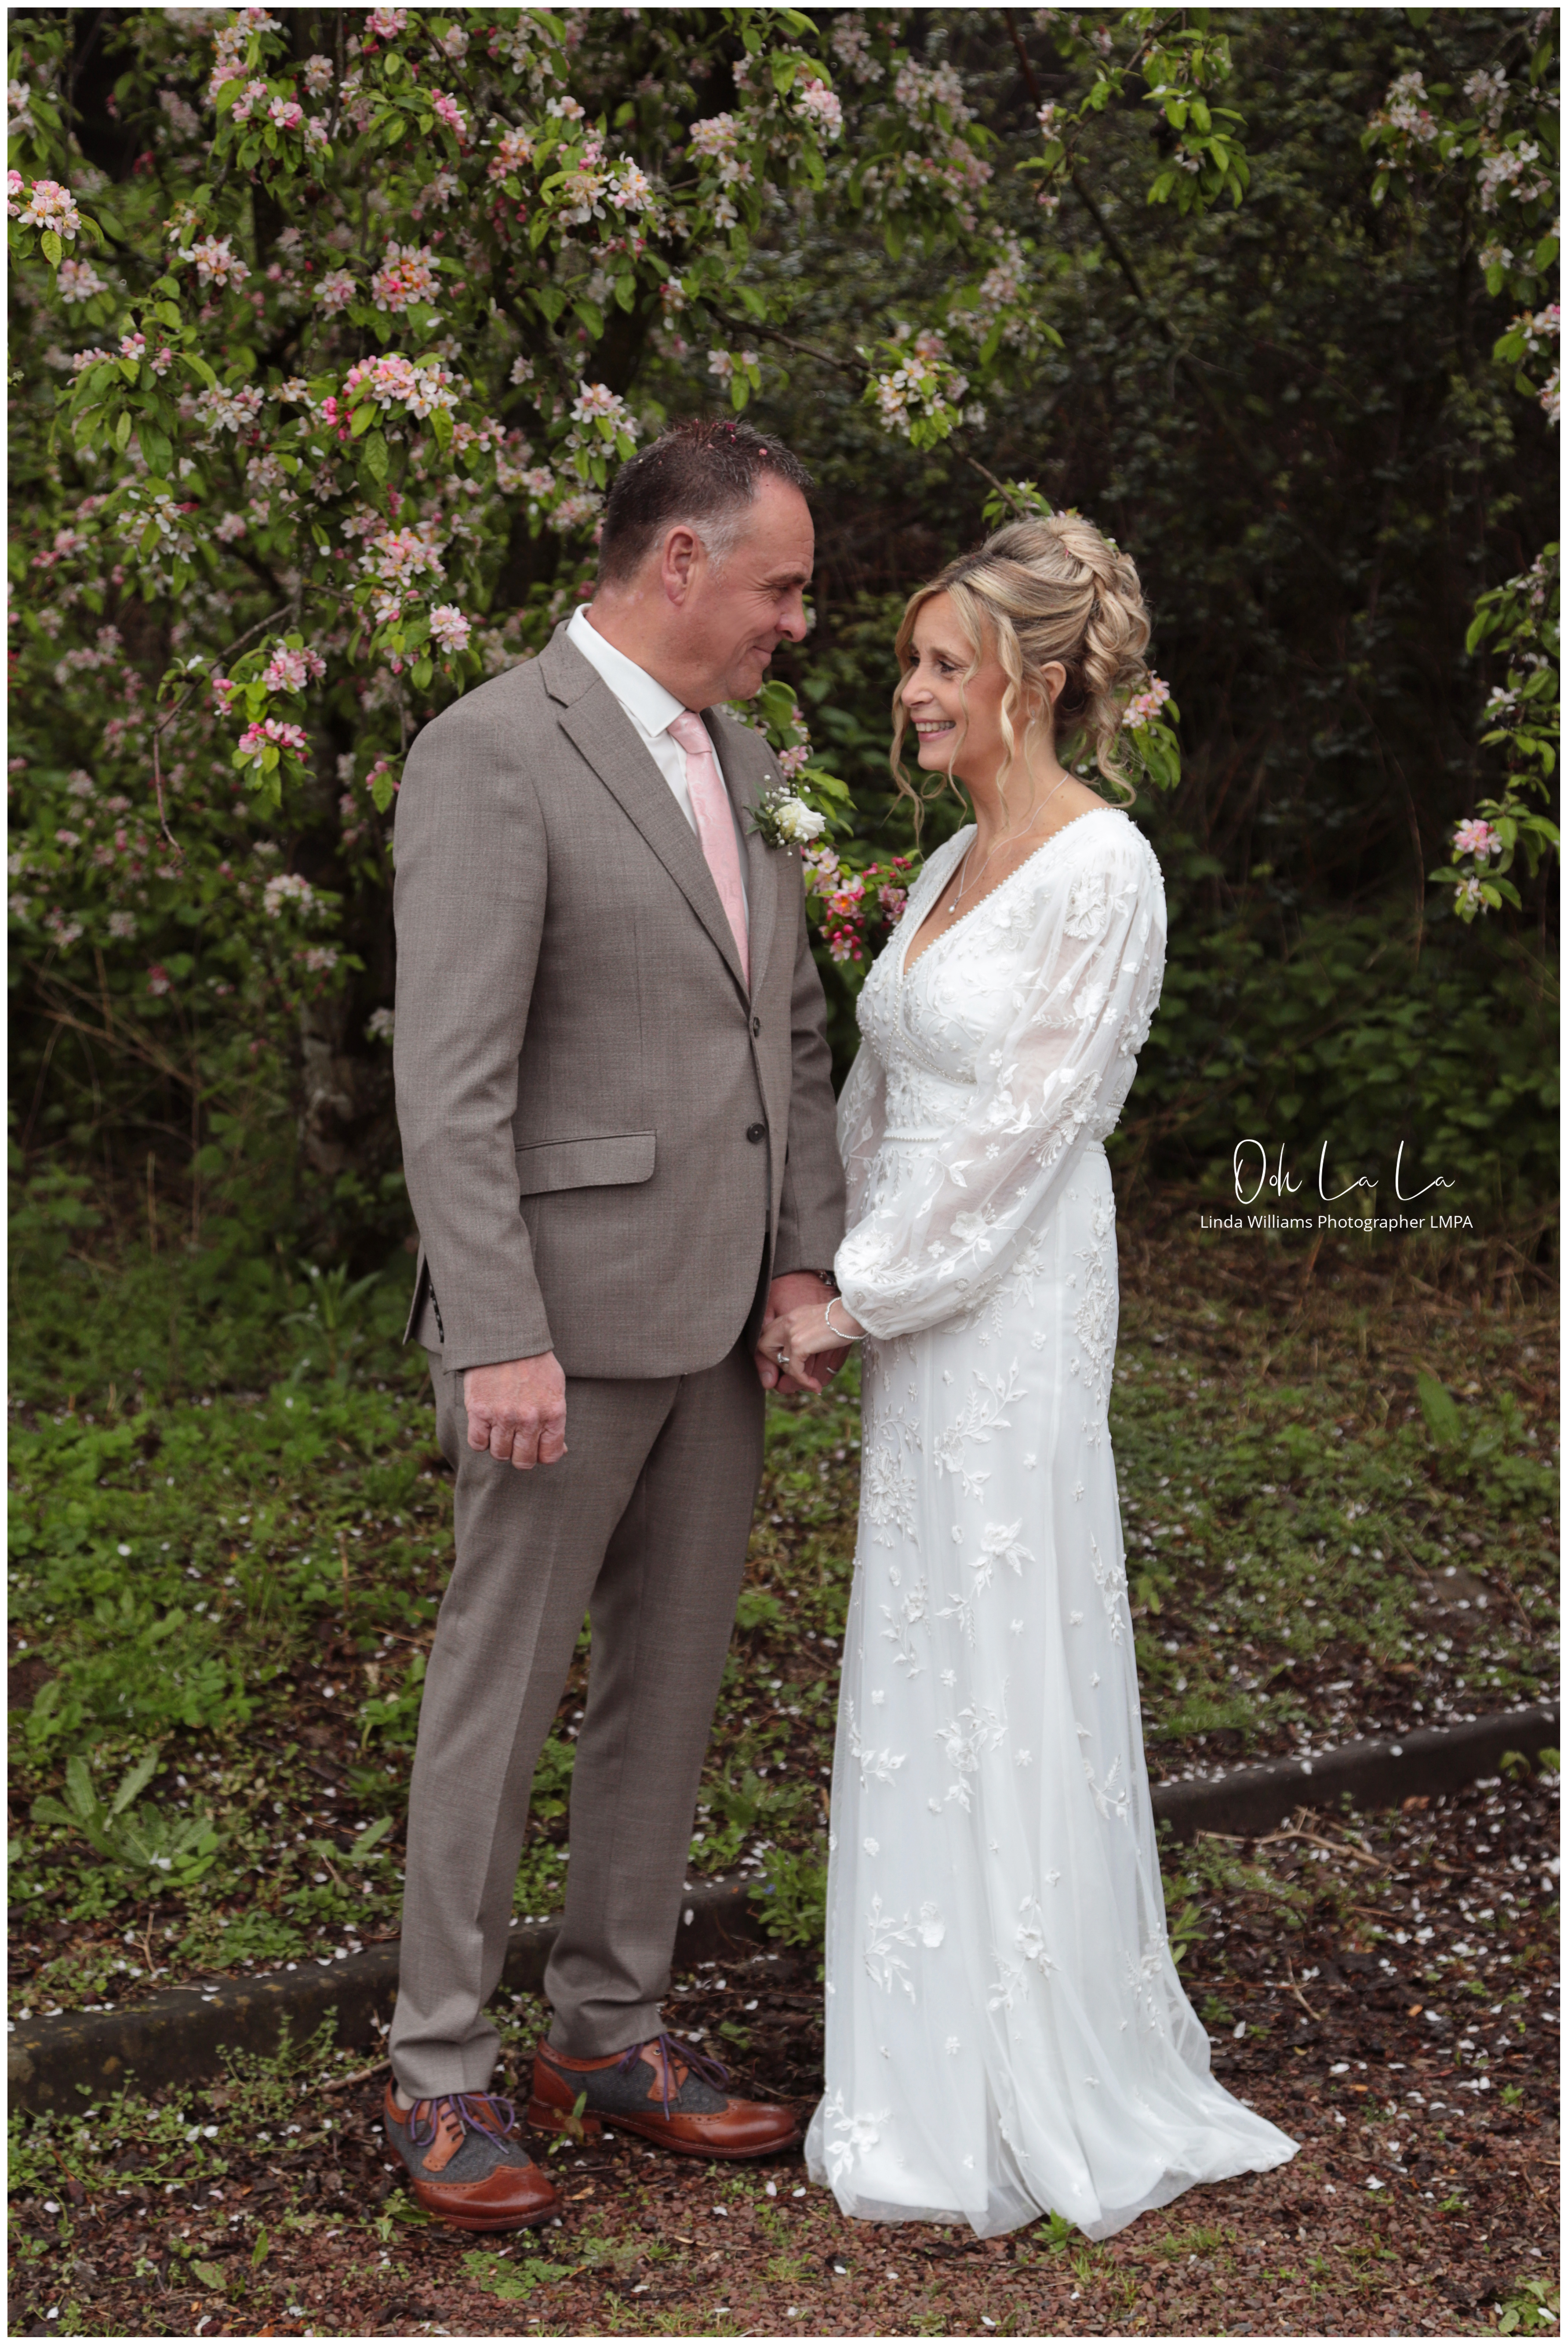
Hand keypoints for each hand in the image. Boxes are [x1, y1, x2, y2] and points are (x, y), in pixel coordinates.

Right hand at [463, 1353, 566, 1467]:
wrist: (506, 1337)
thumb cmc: (533, 1362)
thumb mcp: (555, 1388)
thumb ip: (556, 1421)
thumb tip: (559, 1450)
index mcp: (553, 1413)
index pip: (549, 1456)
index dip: (541, 1455)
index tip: (534, 1446)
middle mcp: (530, 1419)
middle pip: (523, 1460)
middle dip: (519, 1454)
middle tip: (515, 1440)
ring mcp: (504, 1416)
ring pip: (499, 1454)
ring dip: (499, 1446)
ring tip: (500, 1429)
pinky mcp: (479, 1411)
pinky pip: (477, 1443)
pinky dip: (480, 1439)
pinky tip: (485, 1426)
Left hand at [757, 1292, 863, 1395]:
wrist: (854, 1313)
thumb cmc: (844, 1318)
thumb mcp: (820, 1324)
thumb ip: (807, 1337)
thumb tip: (801, 1362)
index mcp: (791, 1315)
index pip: (768, 1334)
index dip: (774, 1352)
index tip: (788, 1365)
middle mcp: (787, 1321)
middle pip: (764, 1346)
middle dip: (776, 1364)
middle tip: (794, 1372)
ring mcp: (790, 1332)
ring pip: (782, 1362)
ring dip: (796, 1378)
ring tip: (811, 1384)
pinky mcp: (798, 1344)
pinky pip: (794, 1370)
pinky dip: (804, 1381)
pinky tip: (815, 1385)